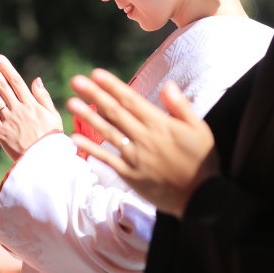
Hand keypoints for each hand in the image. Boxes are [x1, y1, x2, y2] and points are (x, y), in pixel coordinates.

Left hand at [0, 54, 62, 160]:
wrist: (42, 162)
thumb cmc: (51, 138)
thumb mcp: (53, 116)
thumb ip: (43, 97)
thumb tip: (36, 80)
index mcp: (32, 105)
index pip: (16, 81)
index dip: (6, 68)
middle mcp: (18, 110)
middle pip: (2, 86)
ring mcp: (7, 120)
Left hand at [68, 68, 218, 217]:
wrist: (201, 199)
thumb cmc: (202, 161)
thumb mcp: (200, 130)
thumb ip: (181, 107)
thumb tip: (168, 84)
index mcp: (160, 125)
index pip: (132, 101)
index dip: (113, 86)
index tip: (96, 74)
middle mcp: (145, 139)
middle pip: (115, 113)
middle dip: (94, 95)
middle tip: (76, 81)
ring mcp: (135, 158)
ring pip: (108, 133)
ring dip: (88, 117)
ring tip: (71, 102)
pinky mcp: (130, 175)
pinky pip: (108, 159)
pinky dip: (91, 149)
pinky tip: (75, 138)